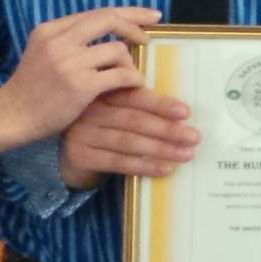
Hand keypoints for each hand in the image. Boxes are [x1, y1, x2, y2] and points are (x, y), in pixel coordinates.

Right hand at [0, 7, 155, 144]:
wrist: (12, 117)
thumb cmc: (31, 89)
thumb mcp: (43, 53)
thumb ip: (70, 40)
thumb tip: (113, 33)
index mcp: (50, 29)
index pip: (96, 12)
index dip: (127, 13)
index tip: (149, 16)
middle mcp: (59, 40)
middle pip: (109, 19)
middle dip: (135, 25)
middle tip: (149, 38)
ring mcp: (70, 62)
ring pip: (117, 49)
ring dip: (129, 61)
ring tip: (128, 73)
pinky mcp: (80, 85)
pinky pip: (120, 75)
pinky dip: (132, 78)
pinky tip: (135, 84)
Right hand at [58, 86, 199, 188]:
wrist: (67, 152)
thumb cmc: (102, 126)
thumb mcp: (115, 110)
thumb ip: (138, 106)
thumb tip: (181, 114)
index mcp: (104, 93)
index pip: (135, 97)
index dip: (161, 104)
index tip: (186, 112)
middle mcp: (91, 111)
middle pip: (135, 120)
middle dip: (167, 130)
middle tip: (193, 137)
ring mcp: (83, 134)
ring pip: (129, 142)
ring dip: (161, 149)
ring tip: (185, 154)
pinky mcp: (81, 156)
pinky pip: (119, 162)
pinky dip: (144, 166)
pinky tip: (165, 168)